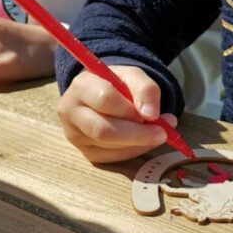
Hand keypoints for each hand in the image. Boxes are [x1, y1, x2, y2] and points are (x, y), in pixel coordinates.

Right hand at [57, 65, 177, 163]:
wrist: (98, 94)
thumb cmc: (114, 84)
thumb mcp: (132, 76)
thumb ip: (145, 89)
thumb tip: (151, 114)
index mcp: (81, 86)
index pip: (105, 100)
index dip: (131, 110)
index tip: (153, 114)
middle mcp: (71, 112)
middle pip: (103, 131)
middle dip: (137, 135)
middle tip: (162, 133)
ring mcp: (75, 135)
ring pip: (109, 146)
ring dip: (138, 143)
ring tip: (155, 133)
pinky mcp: (85, 152)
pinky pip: (112, 157)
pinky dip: (133, 151)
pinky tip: (142, 141)